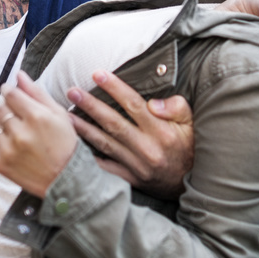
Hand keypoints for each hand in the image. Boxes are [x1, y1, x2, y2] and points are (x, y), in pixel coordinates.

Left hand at [0, 72, 77, 198]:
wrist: (67, 179)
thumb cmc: (66, 145)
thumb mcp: (59, 115)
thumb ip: (37, 93)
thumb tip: (19, 75)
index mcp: (36, 116)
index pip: (10, 94)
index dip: (10, 91)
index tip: (12, 95)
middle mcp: (21, 132)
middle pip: (1, 109)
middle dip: (8, 110)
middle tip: (21, 119)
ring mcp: (9, 149)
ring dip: (0, 126)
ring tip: (15, 133)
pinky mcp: (1, 165)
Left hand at [67, 70, 193, 199]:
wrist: (192, 183)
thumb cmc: (190, 146)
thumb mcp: (192, 123)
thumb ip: (176, 107)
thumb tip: (154, 103)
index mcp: (162, 131)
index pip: (134, 105)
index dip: (115, 88)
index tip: (97, 74)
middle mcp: (148, 148)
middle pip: (113, 123)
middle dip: (91, 106)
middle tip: (72, 91)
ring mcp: (137, 165)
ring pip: (105, 144)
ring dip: (84, 128)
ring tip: (66, 115)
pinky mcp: (131, 178)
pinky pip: (106, 167)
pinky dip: (89, 158)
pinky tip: (73, 147)